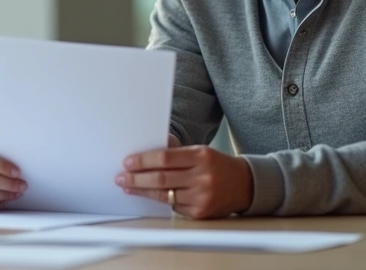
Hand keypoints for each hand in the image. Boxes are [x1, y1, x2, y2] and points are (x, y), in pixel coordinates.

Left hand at [115, 145, 252, 219]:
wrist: (244, 185)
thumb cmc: (216, 165)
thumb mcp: (199, 151)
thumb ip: (175, 153)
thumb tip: (144, 154)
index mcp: (200, 156)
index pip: (164, 158)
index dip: (142, 161)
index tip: (127, 162)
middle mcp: (202, 177)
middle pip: (161, 178)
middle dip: (136, 178)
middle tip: (121, 178)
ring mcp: (202, 196)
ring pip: (164, 195)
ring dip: (143, 191)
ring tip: (128, 187)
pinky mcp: (201, 213)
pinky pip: (174, 207)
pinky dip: (162, 200)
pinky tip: (151, 195)